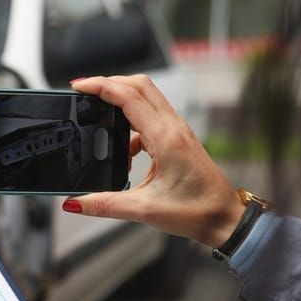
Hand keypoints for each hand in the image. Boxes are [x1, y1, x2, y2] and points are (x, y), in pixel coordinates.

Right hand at [67, 75, 243, 248]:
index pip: (129, 97)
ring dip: (122, 99)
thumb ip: (105, 204)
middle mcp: (173, 128)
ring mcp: (177, 131)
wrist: (224, 218)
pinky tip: (123, 150)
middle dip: (110, 82)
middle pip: (140, 85)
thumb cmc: (197, 210)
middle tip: (85, 91)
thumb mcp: (143, 210)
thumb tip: (75, 203)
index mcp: (166, 138)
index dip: (101, 86)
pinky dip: (131, 124)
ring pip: (147, 99)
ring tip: (100, 116)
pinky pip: (151, 118)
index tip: (80, 86)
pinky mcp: (178, 139)